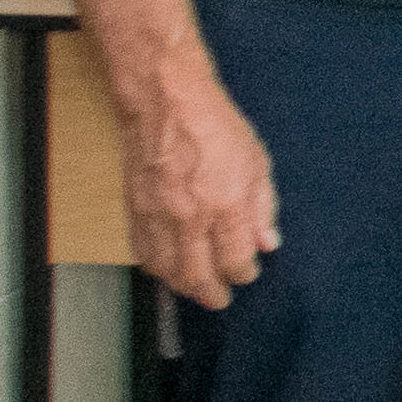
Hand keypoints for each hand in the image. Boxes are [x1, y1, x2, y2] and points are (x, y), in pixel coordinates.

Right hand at [126, 67, 281, 311]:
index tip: (247, 272)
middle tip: (220, 298)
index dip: (243, 274)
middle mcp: (190, 217)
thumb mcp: (257, 163)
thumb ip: (262, 208)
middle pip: (198, 276)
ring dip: (182, 286)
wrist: (167, 103)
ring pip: (167, 270)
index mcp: (226, 205)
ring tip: (195, 288)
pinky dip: (156, 267)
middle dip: (212, 293)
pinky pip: (143, 253)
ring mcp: (159, 216)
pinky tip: (167, 269)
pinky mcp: (135, 210)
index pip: (236, 260)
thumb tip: (266, 242)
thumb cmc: (215, 126)